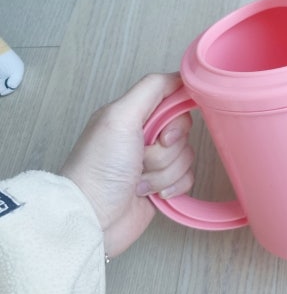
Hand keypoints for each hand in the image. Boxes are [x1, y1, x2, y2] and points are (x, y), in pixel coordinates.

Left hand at [62, 73, 194, 256]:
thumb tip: (181, 76)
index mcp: (131, 114)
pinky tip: (151, 194)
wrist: (93, 217)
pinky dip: (172, 187)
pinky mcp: (161, 185)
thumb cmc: (99, 168)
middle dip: (167, 149)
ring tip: (138, 180)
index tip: (163, 132)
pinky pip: (187, 178)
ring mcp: (153, 162)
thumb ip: (152, 89)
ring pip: (186, 156)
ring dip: (164, 172)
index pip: (172, 100)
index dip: (176, 117)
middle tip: (142, 158)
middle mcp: (142, 135)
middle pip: (183, 131)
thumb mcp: (120, 117)